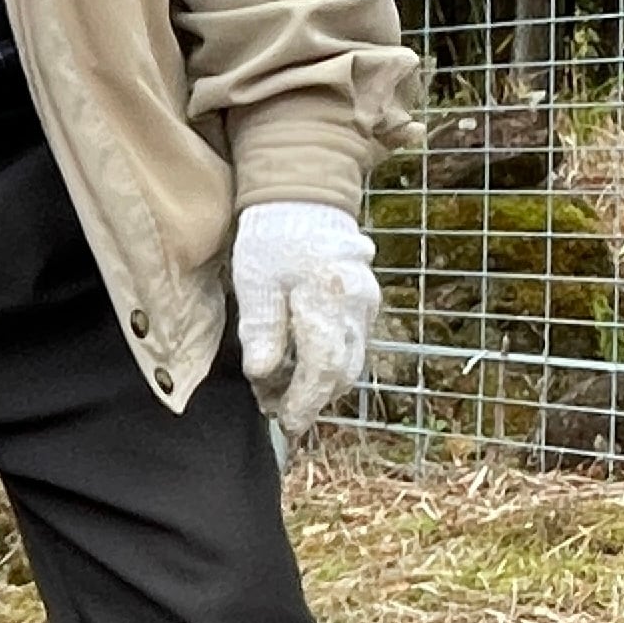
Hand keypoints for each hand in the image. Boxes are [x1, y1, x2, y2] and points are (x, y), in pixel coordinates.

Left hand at [230, 202, 378, 434]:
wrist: (304, 199)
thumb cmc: (274, 237)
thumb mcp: (256, 281)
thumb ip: (262, 328)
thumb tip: (262, 374)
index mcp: (330, 300)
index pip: (322, 369)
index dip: (304, 402)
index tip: (285, 423)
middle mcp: (358, 307)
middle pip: (342, 372)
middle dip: (312, 399)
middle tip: (277, 412)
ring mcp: (367, 306)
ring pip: (351, 363)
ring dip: (322, 385)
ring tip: (283, 392)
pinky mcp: (365, 304)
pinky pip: (352, 346)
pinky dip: (329, 364)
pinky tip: (301, 366)